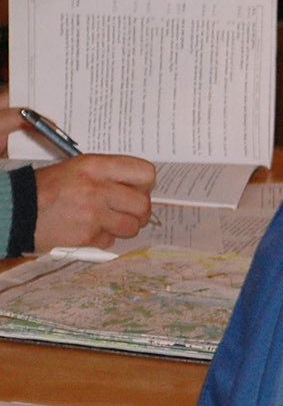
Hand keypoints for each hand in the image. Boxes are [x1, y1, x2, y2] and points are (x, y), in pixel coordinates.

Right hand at [31, 155, 155, 251]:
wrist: (15, 210)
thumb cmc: (46, 188)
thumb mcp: (75, 168)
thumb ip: (107, 175)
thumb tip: (138, 187)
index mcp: (94, 165)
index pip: (145, 173)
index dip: (145, 184)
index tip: (138, 189)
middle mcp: (96, 187)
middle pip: (143, 204)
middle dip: (138, 211)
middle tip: (127, 211)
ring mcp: (93, 213)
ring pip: (132, 225)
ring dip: (123, 227)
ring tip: (106, 221)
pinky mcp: (87, 235)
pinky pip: (111, 240)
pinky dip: (103, 238)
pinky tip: (87, 230)